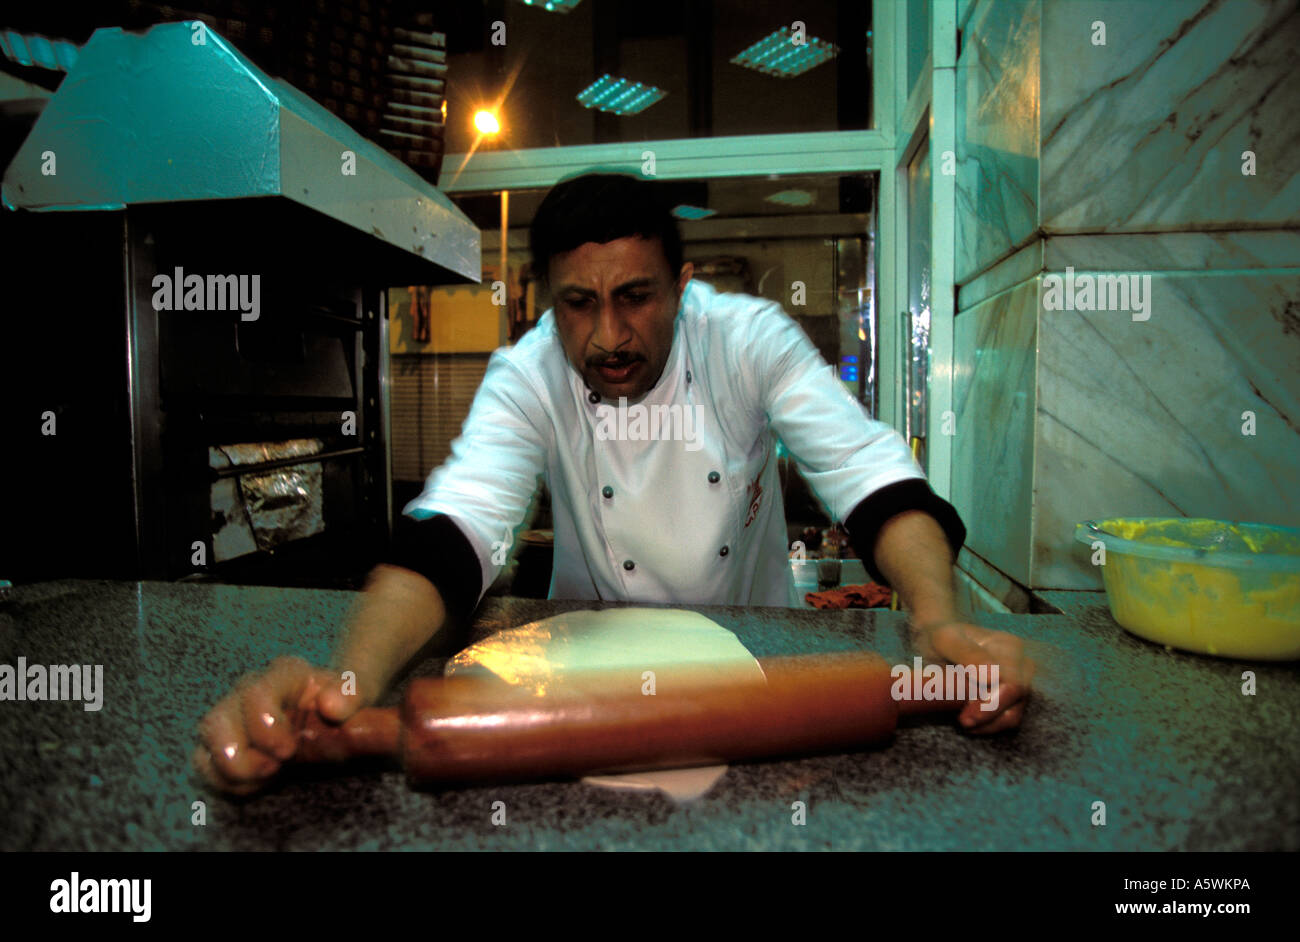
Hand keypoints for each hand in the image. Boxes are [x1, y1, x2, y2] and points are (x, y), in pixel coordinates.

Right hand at [192, 656, 371, 795]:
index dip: (266, 725)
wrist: (334, 716)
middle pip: (217, 719)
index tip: (288, 750)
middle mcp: (249, 690)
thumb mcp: (360, 693)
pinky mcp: (224, 742)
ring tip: (265, 776)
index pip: (257, 692)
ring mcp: (232, 714)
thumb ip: (353, 694)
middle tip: (273, 768)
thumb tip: (330, 706)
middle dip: (239, 752)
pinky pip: (204, 762)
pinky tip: (256, 783)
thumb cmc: (344, 704)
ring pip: (206, 740)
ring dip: (230, 768)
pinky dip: (225, 780)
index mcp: (284, 674)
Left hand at [912, 620, 1033, 733]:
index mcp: (1011, 648)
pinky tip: (967, 719)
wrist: (938, 639)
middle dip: (988, 716)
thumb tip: (991, 677)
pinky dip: (986, 725)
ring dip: (988, 724)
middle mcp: (1021, 666)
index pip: (1013, 684)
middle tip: (962, 721)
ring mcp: (1018, 684)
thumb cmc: (944, 636)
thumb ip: (968, 654)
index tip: (968, 713)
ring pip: (1012, 715)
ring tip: (962, 721)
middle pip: (1016, 702)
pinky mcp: (1009, 700)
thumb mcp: (948, 639)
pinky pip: (1004, 720)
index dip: (992, 703)